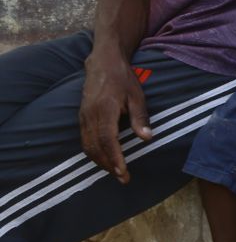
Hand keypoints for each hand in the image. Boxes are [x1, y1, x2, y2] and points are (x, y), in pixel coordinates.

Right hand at [79, 55, 148, 183]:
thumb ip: (140, 117)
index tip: (123, 173)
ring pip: (87, 146)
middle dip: (108, 165)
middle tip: (123, 178)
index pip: (107, 140)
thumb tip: (147, 138)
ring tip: (116, 172)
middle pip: (95, 147)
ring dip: (100, 162)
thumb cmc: (123, 79)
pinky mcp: (81, 118)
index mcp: (104, 110)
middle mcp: (89, 116)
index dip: (115, 158)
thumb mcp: (137, 95)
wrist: (102, 63)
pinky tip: (105, 159)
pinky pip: (85, 140)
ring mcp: (83, 117)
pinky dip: (94, 153)